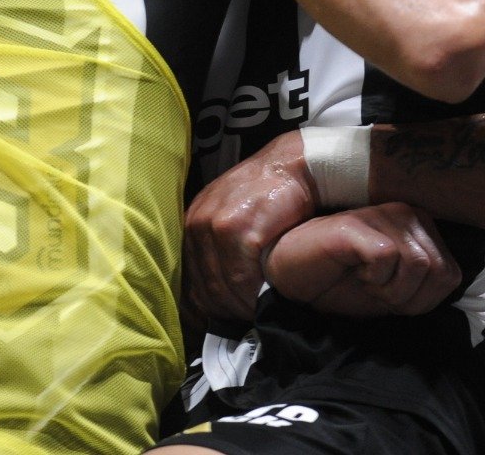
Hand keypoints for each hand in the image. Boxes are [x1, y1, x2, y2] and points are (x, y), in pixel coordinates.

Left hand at [183, 131, 318, 325]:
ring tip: (260, 310)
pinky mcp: (236, 228)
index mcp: (193, 224)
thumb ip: (225, 251)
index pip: (191, 282)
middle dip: (228, 310)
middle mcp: (197, 224)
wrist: (293, 165)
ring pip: (222, 287)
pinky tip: (268, 295)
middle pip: (205, 288)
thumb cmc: (271, 194)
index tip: (229, 320)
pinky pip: (241, 278)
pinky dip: (255, 293)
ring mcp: (213, 225)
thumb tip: (220, 296)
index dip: (210, 307)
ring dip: (243, 305)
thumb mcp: (237, 218)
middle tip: (250, 319)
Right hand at [264, 203, 460, 317]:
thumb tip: (452, 281)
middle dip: (407, 296)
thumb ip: (427, 282)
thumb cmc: (343, 283)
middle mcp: (407, 213)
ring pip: (418, 265)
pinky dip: (372, 279)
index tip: (389, 293)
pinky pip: (388, 258)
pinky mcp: (359, 224)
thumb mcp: (396, 291)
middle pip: (438, 271)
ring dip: (390, 288)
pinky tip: (352, 269)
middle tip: (374, 287)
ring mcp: (383, 214)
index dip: (421, 300)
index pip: (451, 276)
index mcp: (421, 227)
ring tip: (364, 278)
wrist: (294, 279)